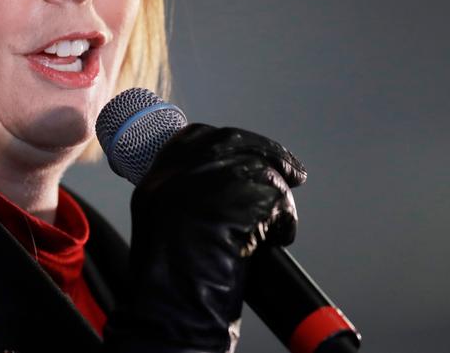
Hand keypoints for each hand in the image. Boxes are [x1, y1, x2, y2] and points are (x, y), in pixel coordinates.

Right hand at [104, 124, 305, 352]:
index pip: (198, 136)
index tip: (254, 150)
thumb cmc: (168, 286)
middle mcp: (177, 175)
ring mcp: (207, 186)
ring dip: (278, 199)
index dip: (233, 142)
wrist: (171, 313)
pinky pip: (277, 201)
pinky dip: (285, 222)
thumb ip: (186, 196)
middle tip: (293, 170)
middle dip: (269, 153)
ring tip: (277, 227)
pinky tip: (277, 240)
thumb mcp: (162, 225)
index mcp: (156, 179)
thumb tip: (227, 182)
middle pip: (232, 143)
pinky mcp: (237, 202)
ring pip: (260, 171)